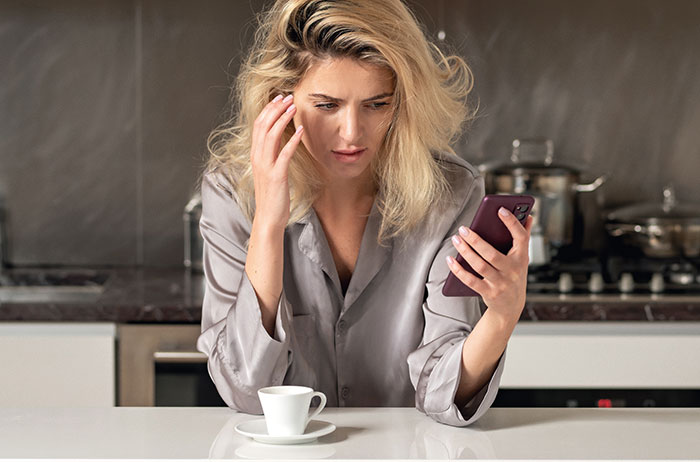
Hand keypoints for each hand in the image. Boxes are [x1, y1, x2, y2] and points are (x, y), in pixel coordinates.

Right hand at [251, 93, 303, 229]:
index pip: (258, 126)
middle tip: (287, 97)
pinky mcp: (276, 176)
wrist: (268, 217)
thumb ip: (272, 155)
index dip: (268, 110)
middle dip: (275, 109)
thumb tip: (281, 140)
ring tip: (294, 107)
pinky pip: (284, 154)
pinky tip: (300, 131)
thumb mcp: (269, 171)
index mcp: (255, 155)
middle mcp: (258, 158)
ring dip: (283, 119)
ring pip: (271, 136)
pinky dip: (292, 141)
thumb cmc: (271, 195)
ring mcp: (266, 167)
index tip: (279, 99)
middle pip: (263, 126)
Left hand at [446, 207, 532, 324]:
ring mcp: (501, 283)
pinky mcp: (489, 293)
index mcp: (522, 258)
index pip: (520, 238)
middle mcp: (512, 271)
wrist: (511, 306)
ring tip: (456, 239)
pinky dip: (458, 270)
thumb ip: (523, 237)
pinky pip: (471, 281)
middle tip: (463, 229)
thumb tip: (528, 216)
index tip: (500, 209)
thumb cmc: (514, 275)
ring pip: (480, 266)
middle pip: (491, 254)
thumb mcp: (522, 258)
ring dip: (465, 252)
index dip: (512, 223)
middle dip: (476, 240)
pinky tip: (450, 259)